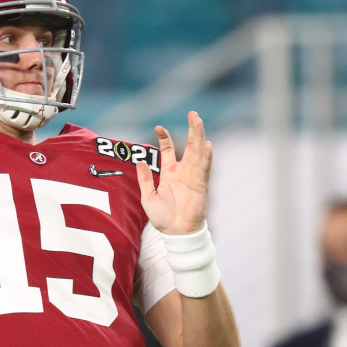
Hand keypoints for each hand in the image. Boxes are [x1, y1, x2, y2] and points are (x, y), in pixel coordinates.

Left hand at [136, 111, 211, 234]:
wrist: (176, 233)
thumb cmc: (163, 218)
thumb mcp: (148, 197)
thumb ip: (145, 179)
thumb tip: (139, 162)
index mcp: (169, 173)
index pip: (169, 150)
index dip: (164, 138)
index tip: (158, 128)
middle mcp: (183, 172)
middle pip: (189, 146)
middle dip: (192, 130)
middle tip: (193, 114)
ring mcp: (193, 177)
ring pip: (198, 152)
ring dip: (199, 137)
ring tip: (199, 121)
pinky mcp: (201, 185)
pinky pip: (204, 169)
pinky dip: (206, 157)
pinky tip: (207, 145)